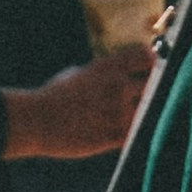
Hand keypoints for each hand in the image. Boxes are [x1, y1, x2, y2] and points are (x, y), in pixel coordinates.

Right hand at [5, 51, 154, 165]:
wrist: (37, 120)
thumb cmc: (54, 96)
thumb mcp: (79, 73)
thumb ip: (102, 73)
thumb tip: (119, 74)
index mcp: (107, 67)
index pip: (145, 56)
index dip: (150, 62)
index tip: (150, 69)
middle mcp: (117, 87)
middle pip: (154, 84)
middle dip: (151, 90)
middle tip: (145, 95)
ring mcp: (117, 112)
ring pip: (148, 111)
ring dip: (143, 113)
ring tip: (133, 115)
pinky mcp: (113, 136)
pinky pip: (136, 134)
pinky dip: (134, 132)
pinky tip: (127, 130)